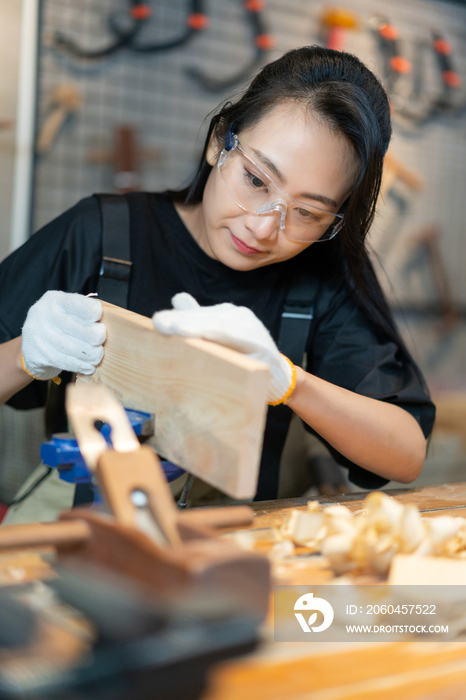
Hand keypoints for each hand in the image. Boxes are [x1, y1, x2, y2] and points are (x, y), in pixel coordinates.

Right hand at [21, 291, 105, 379]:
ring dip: (91, 355)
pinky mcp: (38, 354)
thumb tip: (109, 323)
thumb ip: (84, 313)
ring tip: (97, 356)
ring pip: (74, 349)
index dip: (96, 313)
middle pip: (80, 329)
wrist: (31, 344)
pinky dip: (81, 366)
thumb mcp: (67, 312)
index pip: (80, 305)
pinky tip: (89, 367)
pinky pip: (65, 362)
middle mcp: (44, 315)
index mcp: (55, 300)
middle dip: (96, 337)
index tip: (99, 320)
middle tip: (101, 341)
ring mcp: (39, 335)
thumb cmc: (58, 325)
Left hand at [153, 292, 293, 403]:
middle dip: (181, 321)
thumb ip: (198, 320)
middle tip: (160, 324)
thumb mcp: (217, 339)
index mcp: (223, 314)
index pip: (196, 314)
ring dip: (197, 326)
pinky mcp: (261, 343)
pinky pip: (240, 338)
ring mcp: (249, 327)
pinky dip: (225, 335)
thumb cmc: (244, 358)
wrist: (276, 377)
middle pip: (204, 318)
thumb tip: (177, 299)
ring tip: (177, 329)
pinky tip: (210, 334)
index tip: (156, 322)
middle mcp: (236, 315)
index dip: (176, 317)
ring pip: (219, 325)